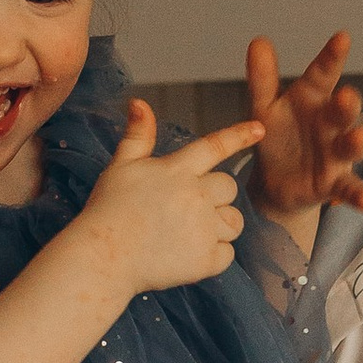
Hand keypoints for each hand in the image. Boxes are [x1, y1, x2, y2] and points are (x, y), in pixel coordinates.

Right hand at [79, 98, 263, 296]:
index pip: (214, 146)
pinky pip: (227, 254)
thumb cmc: (108, 211)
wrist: (102, 257)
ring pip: (234, 222)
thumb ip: (137, 136)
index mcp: (178, 170)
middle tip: (187, 210)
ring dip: (219, 227)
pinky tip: (187, 256)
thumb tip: (139, 102)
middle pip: (229, 188)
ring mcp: (203, 228)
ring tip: (188, 234)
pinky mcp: (206, 259)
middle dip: (216, 197)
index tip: (260, 129)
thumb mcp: (120, 167)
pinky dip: (213, 257)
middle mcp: (196, 195)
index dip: (239, 136)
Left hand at [244, 34, 362, 254]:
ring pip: (350, 146)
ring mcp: (336, 154)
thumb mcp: (264, 108)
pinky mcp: (334, 183)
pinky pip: (350, 189)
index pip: (323, 74)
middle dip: (346, 104)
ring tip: (359, 137)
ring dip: (356, 142)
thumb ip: (263, 78)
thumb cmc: (277, 136)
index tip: (342, 37)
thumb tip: (258, 41)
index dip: (332, 56)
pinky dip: (360, 196)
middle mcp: (330, 123)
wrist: (275, 183)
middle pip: (342, 111)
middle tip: (346, 95)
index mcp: (312, 99)